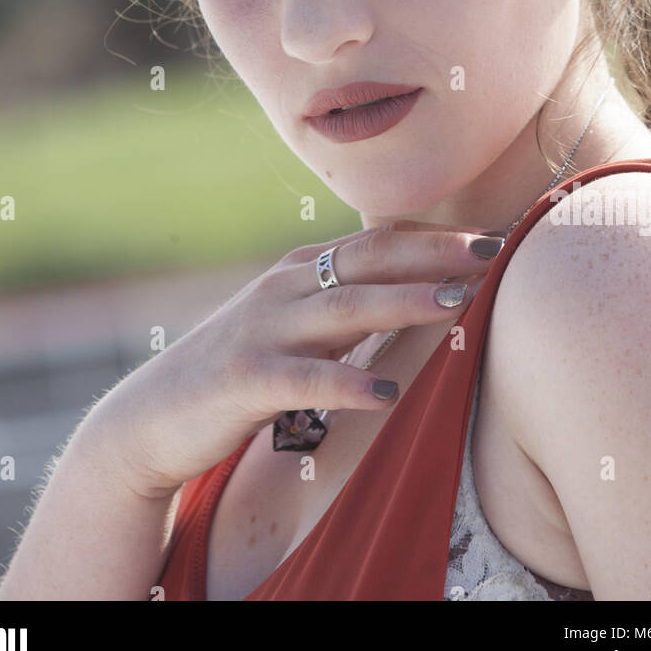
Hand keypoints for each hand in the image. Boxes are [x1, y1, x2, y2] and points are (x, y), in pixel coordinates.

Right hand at [90, 220, 501, 496]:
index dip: (435, 236)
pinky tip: (386, 390)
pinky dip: (347, 381)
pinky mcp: (247, 379)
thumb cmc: (242, 368)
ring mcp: (264, 329)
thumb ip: (344, 301)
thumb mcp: (293, 322)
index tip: (493, 235)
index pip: (377, 241)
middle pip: (369, 260)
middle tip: (494, 251)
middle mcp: (285, 287)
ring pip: (346, 308)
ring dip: (405, 302)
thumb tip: (417, 288)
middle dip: (434, 253)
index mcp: (301, 270)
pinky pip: (306, 378)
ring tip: (458, 304)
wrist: (155, 415)